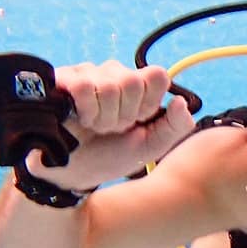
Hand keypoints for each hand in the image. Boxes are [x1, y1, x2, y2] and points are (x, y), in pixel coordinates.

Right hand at [26, 61, 194, 187]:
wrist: (74, 173)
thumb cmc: (111, 156)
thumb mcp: (152, 146)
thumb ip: (176, 126)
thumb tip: (181, 101)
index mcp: (140, 87)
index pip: (157, 75)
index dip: (149, 103)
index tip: (139, 121)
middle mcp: (116, 75)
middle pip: (132, 81)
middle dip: (123, 115)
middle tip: (112, 128)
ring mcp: (90, 74)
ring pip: (108, 86)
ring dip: (103, 117)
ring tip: (94, 126)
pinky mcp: (65, 79)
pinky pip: (83, 86)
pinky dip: (85, 111)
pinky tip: (80, 119)